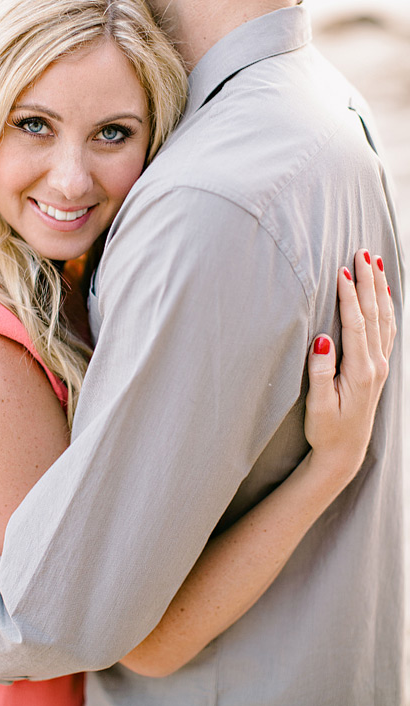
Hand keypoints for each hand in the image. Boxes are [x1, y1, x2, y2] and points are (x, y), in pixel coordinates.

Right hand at [304, 249, 394, 484]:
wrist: (345, 452)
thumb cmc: (326, 429)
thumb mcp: (319, 404)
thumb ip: (321, 370)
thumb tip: (323, 336)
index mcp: (361, 370)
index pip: (356, 324)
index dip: (348, 296)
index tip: (341, 270)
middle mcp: (375, 365)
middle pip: (374, 314)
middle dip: (368, 282)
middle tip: (363, 253)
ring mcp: (380, 365)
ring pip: (383, 318)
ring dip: (378, 289)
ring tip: (374, 263)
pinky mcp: (378, 367)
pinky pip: (386, 329)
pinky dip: (385, 307)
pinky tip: (382, 294)